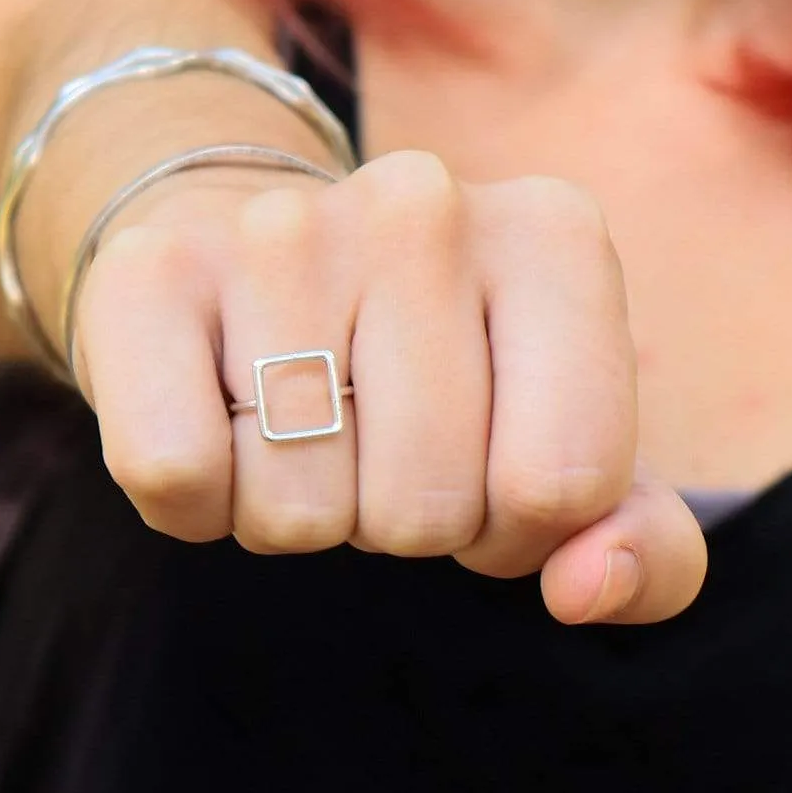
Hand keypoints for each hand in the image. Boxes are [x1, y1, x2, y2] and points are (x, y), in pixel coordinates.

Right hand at [75, 150, 706, 624]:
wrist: (251, 252)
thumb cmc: (424, 367)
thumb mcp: (558, 443)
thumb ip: (639, 540)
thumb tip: (589, 588)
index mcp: (553, 234)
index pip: (564, 485)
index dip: (514, 529)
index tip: (476, 471)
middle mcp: (424, 204)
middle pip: (427, 510)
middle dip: (400, 522)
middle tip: (372, 443)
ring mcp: (281, 229)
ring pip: (302, 511)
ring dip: (300, 514)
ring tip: (295, 423)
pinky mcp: (152, 274)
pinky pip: (180, 480)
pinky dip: (200, 503)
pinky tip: (215, 419)